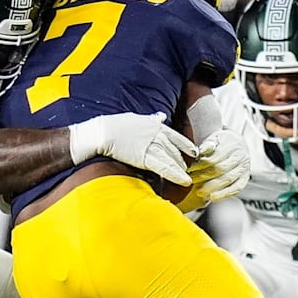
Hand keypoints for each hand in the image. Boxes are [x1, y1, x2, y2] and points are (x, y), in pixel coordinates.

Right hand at [69, 112, 197, 186]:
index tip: (193, 153)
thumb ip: (152, 119)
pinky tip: (183, 181)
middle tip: (185, 172)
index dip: (187, 147)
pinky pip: (164, 168)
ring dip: (180, 171)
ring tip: (186, 181)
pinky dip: (175, 175)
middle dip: (181, 163)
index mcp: (158, 127)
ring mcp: (153, 147)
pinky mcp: (146, 158)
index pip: (178, 138)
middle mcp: (158, 136)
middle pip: (176, 152)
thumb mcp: (138, 118)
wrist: (104, 132)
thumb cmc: (117, 125)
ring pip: (172, 161)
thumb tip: (161, 116)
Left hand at [187, 129, 250, 201]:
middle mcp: (241, 156)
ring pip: (228, 179)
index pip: (215, 157)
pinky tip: (213, 198)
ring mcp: (244, 168)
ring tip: (198, 191)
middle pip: (221, 169)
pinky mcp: (245, 179)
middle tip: (191, 180)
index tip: (190, 169)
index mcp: (232, 144)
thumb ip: (207, 145)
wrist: (237, 145)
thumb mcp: (214, 139)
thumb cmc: (222, 144)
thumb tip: (201, 151)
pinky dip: (224, 194)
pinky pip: (236, 188)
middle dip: (204, 176)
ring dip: (211, 187)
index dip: (201, 165)